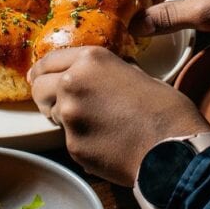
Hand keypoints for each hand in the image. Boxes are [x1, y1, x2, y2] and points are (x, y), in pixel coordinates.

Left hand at [29, 47, 209, 185]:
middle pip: (39, 87)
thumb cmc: (164, 109)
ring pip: (52, 114)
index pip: (50, 60)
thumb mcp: (137, 73)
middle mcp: (73, 83)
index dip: (42, 69)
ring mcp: (70, 116)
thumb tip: (101, 74)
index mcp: (91, 59)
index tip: (38, 75)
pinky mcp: (72, 146)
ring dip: (63, 116)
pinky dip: (81, 140)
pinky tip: (103, 141)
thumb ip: (110, 70)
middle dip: (44, 93)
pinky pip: (68, 140)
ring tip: (90, 122)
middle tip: (56, 100)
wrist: (171, 150)